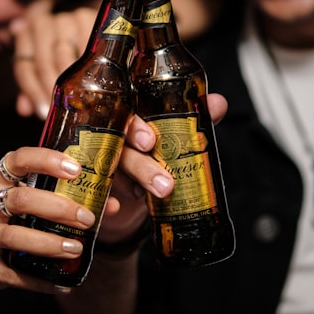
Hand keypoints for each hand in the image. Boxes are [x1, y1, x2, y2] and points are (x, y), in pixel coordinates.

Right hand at [0, 147, 94, 292]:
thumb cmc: (14, 220)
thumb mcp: (33, 201)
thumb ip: (69, 198)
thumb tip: (111, 205)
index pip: (19, 159)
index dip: (47, 161)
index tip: (76, 170)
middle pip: (21, 199)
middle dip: (59, 209)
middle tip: (87, 219)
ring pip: (15, 236)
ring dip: (50, 244)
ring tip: (76, 249)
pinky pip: (12, 272)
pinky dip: (39, 280)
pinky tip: (61, 283)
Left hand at [10, 4, 94, 118]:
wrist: (93, 24)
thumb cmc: (63, 51)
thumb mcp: (45, 67)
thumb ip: (33, 86)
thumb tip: (24, 109)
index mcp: (25, 36)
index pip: (24, 67)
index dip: (32, 92)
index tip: (43, 112)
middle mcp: (42, 24)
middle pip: (43, 60)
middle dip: (51, 88)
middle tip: (62, 108)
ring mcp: (63, 19)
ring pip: (62, 53)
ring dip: (70, 80)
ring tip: (77, 99)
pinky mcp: (86, 16)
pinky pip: (85, 46)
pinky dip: (89, 65)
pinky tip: (94, 80)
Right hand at [98, 92, 229, 243]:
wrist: (126, 191)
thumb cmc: (149, 154)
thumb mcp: (169, 137)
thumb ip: (191, 119)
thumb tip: (218, 103)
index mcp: (128, 122)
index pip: (127, 119)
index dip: (137, 129)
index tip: (150, 142)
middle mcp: (109, 140)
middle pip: (119, 147)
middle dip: (141, 164)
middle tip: (164, 183)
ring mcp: (97, 163)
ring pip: (108, 170)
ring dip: (132, 184)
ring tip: (157, 196)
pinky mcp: (95, 189)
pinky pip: (96, 195)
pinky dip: (104, 203)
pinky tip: (114, 209)